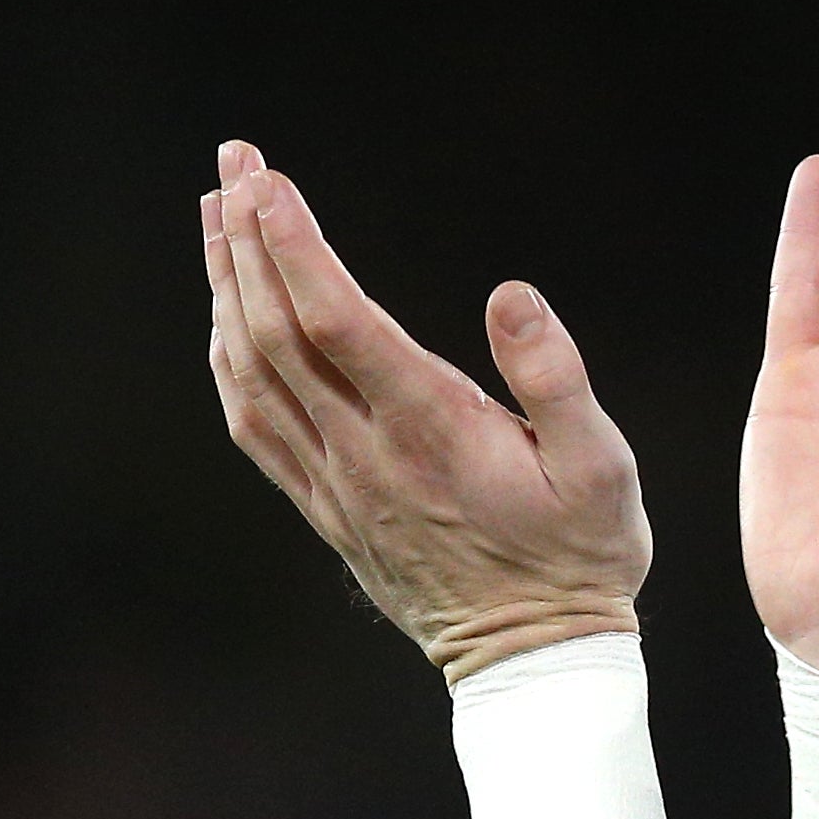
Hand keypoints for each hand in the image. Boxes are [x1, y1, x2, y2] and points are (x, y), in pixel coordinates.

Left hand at [203, 140, 648, 681]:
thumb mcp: (603, 467)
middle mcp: (365, 454)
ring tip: (214, 213)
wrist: (533, 658)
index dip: (294, 248)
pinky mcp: (324, 505)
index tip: (265, 181)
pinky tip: (226, 313)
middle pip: (277, 333)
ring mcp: (335, 483)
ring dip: (225, 286)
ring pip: (251, 372)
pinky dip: (227, 355)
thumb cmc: (582, 554)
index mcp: (431, 432)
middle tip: (233, 161)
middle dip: (246, 239)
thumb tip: (511, 295)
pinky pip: (252, 421)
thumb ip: (556, 379)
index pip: (340, 325)